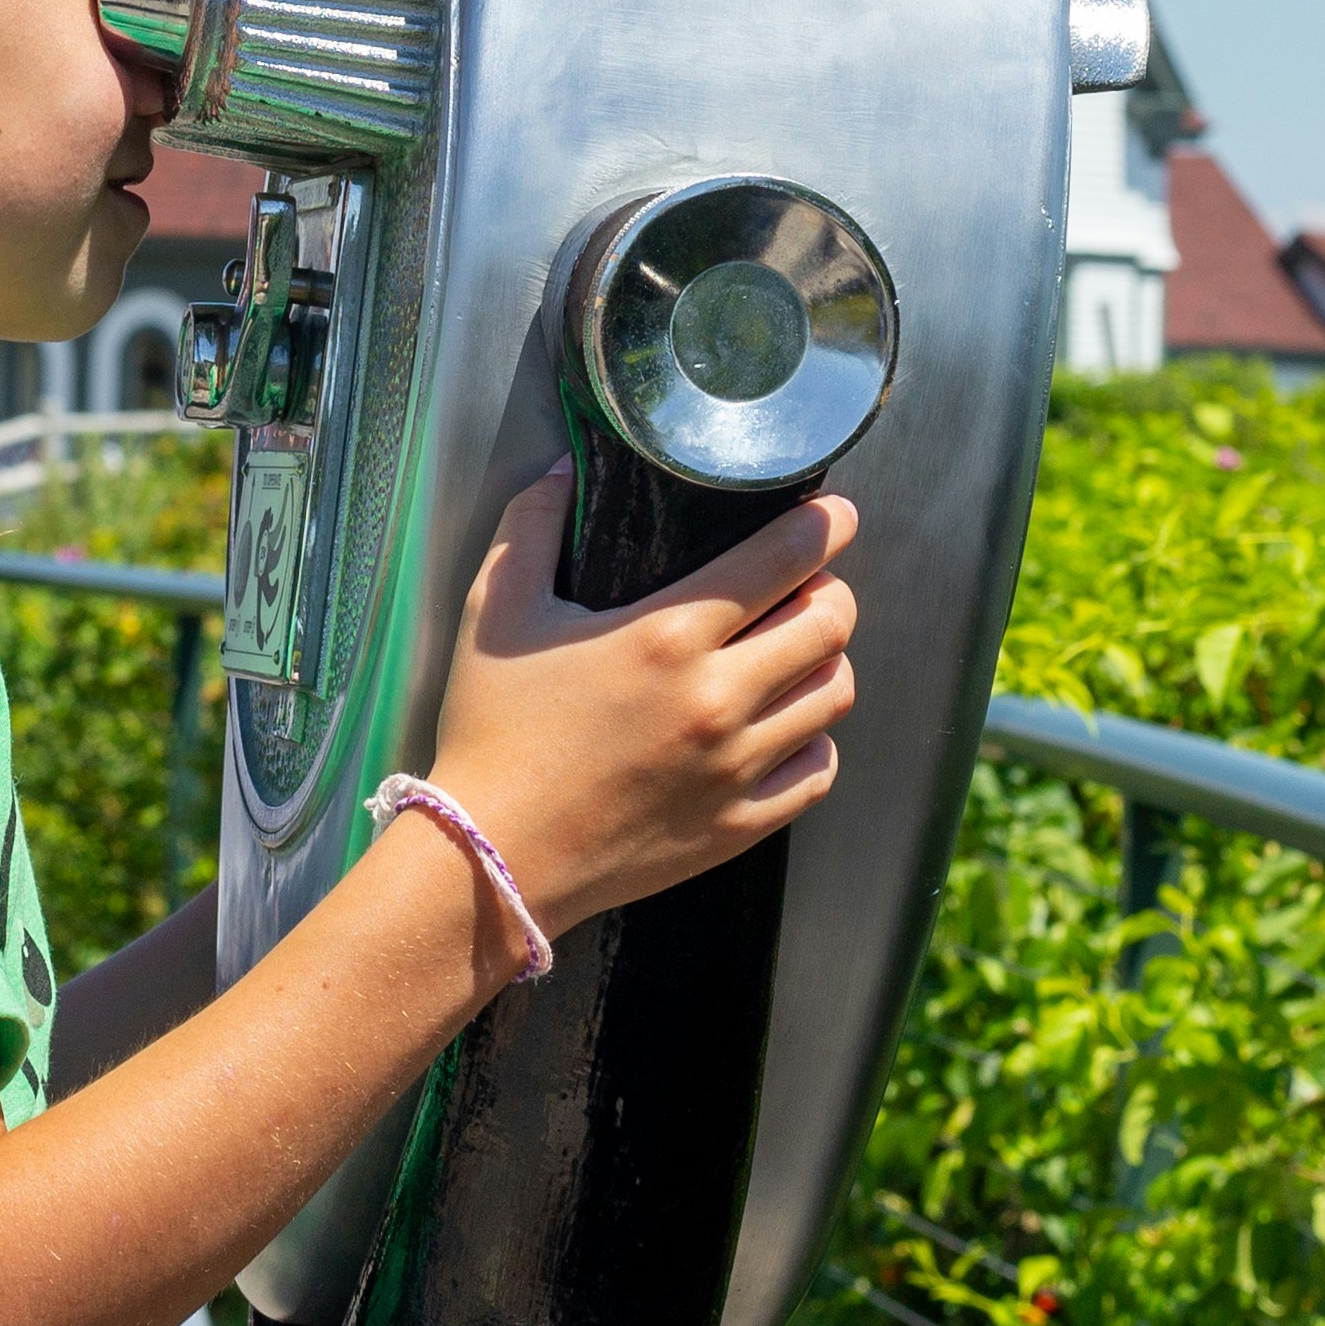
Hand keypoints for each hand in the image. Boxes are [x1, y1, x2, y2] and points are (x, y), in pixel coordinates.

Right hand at [421, 473, 859, 939]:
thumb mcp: (496, 611)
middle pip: (831, 625)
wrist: (489, 858)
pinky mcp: (737, 826)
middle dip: (831, 590)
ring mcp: (735, 769)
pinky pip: (818, 771)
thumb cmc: (490, 731)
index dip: (825, 526)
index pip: (785, 559)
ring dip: (826, 663)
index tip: (835, 515)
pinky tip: (783, 728)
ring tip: (794, 654)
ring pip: (835, 696)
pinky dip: (814, 740)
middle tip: (806, 586)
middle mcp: (717, 700)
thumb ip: (531, 525)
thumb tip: (563, 468)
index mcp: (667, 636)